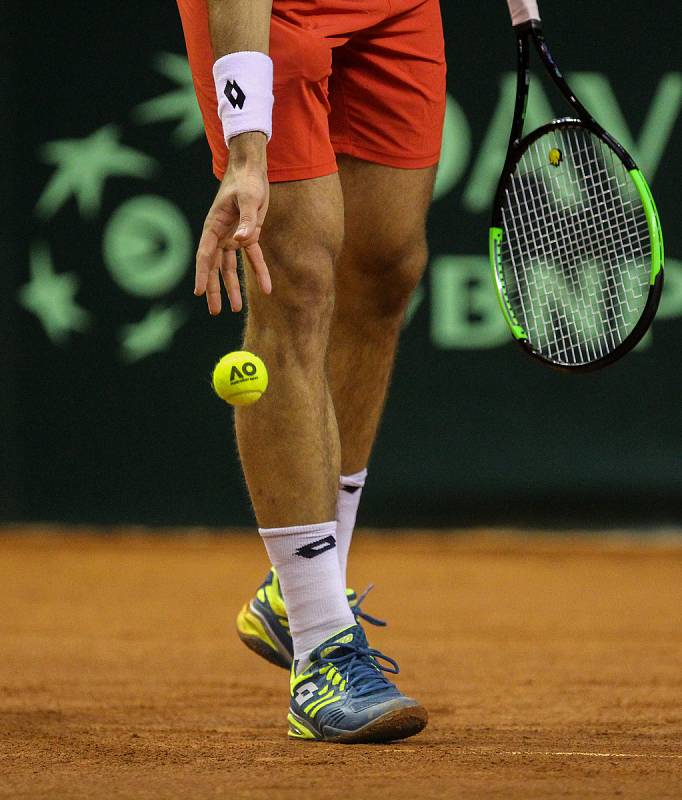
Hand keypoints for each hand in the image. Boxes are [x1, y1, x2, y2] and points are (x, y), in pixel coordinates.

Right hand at [194, 133, 271, 314]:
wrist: (252, 168)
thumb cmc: (246, 181)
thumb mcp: (249, 199)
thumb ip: (248, 220)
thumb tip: (243, 241)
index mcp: (214, 226)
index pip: (205, 255)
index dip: (201, 274)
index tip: (197, 292)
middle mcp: (220, 234)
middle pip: (214, 267)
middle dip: (214, 289)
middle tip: (215, 311)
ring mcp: (233, 235)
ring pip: (229, 267)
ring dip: (233, 287)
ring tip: (236, 308)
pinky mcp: (248, 234)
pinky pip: (252, 258)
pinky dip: (259, 272)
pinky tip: (267, 288)